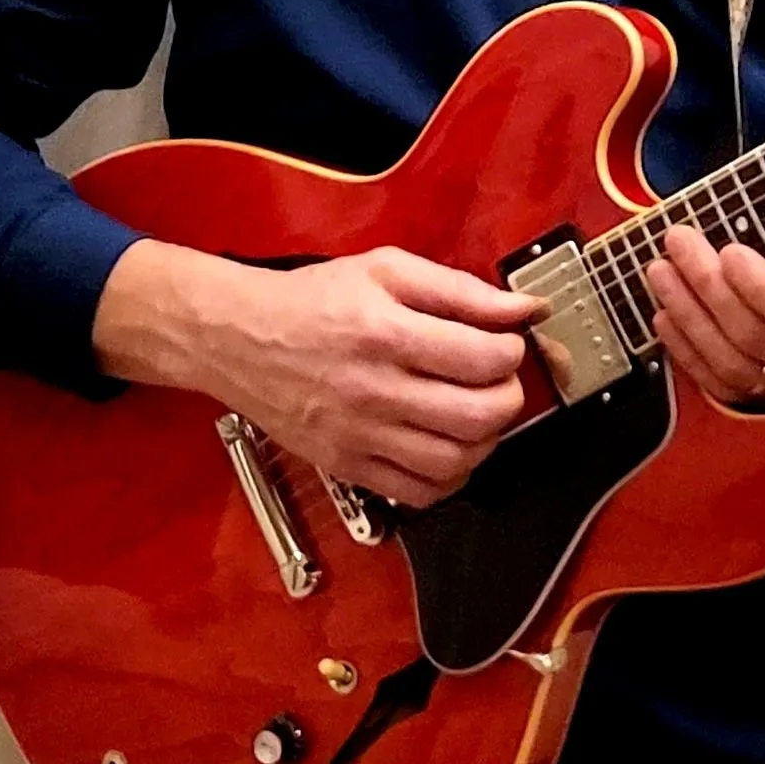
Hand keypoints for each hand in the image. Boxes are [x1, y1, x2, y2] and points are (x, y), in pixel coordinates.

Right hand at [93, 240, 537, 506]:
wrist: (238, 339)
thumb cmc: (315, 300)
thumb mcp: (387, 270)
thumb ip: (462, 290)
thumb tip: (526, 309)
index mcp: (386, 333)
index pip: (483, 358)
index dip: (513, 351)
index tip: (508, 343)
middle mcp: (374, 390)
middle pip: (477, 416)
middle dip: (509, 398)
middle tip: (501, 381)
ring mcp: (359, 436)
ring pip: (454, 462)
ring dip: (486, 441)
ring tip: (478, 414)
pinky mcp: (347, 467)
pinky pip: (417, 493)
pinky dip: (450, 478)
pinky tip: (450, 448)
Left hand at [643, 221, 764, 428]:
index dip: (763, 291)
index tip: (730, 251)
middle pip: (758, 341)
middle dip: (709, 291)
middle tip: (678, 244)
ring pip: (736, 368)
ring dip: (690, 322)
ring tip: (660, 275)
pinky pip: (730, 389)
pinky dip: (691, 357)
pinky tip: (665, 321)